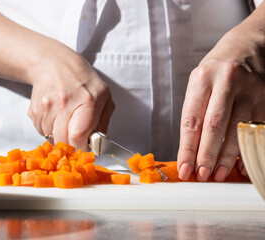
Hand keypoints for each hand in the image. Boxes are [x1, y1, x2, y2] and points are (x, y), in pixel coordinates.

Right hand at [28, 41, 114, 150]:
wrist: (54, 63)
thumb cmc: (82, 80)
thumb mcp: (104, 95)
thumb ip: (103, 121)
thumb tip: (98, 144)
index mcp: (86, 100)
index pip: (78, 136)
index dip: (81, 147)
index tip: (85, 147)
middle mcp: (64, 103)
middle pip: (63, 141)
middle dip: (71, 146)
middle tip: (77, 138)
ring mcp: (46, 107)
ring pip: (51, 138)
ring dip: (59, 136)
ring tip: (66, 121)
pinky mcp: (34, 110)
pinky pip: (41, 131)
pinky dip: (49, 129)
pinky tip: (56, 116)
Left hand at [177, 13, 264, 181]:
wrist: (249, 44)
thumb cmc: (217, 69)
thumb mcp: (199, 82)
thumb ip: (195, 111)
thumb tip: (191, 149)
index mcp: (202, 79)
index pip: (191, 120)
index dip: (187, 148)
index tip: (184, 168)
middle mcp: (226, 82)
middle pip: (214, 126)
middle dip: (207, 155)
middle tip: (203, 175)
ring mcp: (250, 88)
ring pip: (237, 129)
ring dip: (228, 156)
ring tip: (219, 174)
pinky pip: (256, 126)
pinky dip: (247, 147)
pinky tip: (240, 163)